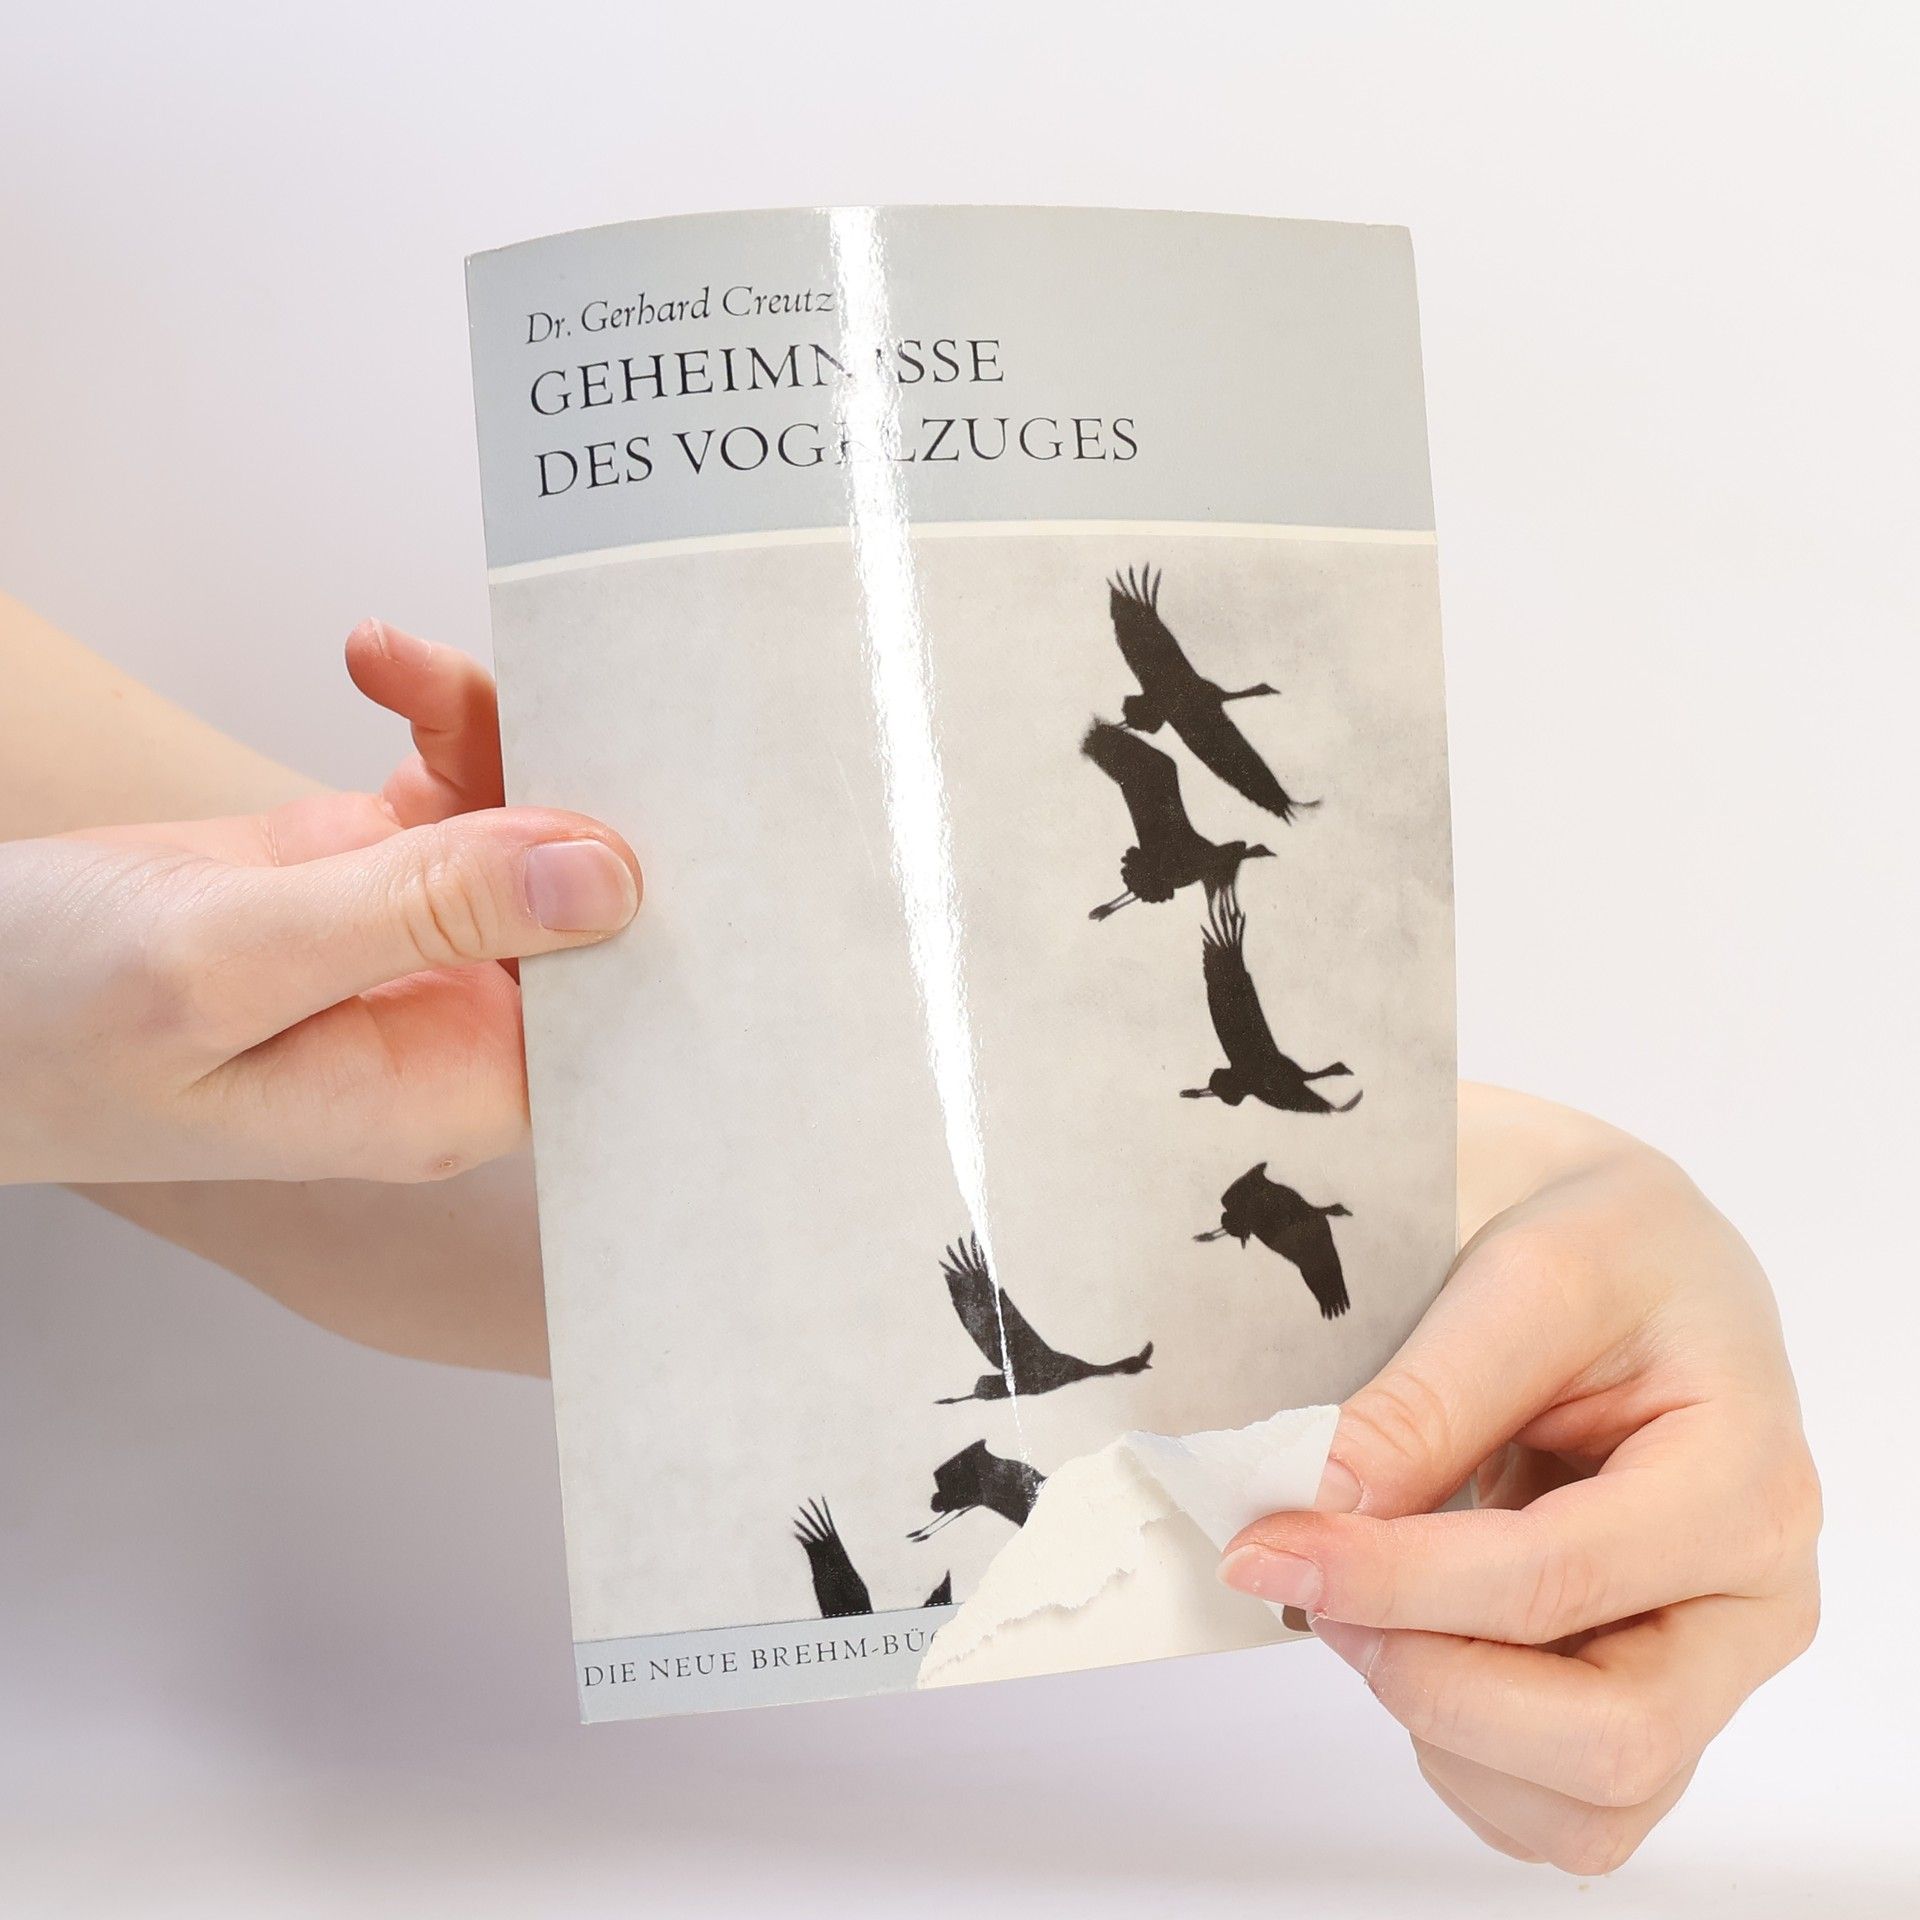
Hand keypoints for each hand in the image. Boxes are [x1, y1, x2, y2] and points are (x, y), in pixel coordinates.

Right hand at [0, 620, 638, 1184]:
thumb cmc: (30, 1023)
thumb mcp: (223, 961)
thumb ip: (416, 915)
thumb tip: (605, 877)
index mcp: (439, 1089)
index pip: (612, 999)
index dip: (647, 896)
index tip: (657, 779)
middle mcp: (445, 1026)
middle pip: (582, 903)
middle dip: (578, 786)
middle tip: (547, 677)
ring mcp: (411, 948)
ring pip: (523, 829)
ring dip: (491, 731)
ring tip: (401, 664)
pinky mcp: (366, 879)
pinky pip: (452, 791)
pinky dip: (433, 718)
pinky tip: (373, 663)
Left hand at [1218, 1084, 1819, 1873]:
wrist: (1636, 1254)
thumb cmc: (1602, 1244)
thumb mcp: (1521, 1275)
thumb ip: (1427, 1396)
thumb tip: (1322, 1503)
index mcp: (1745, 1476)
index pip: (1555, 1578)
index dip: (1392, 1578)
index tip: (1267, 1546)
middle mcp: (1753, 1597)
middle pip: (1607, 1738)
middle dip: (1426, 1678)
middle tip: (1313, 1590)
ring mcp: (1708, 1663)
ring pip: (1586, 1806)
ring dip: (1440, 1727)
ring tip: (1361, 1605)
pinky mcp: (1653, 1697)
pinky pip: (1562, 1808)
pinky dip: (1464, 1753)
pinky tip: (1414, 1639)